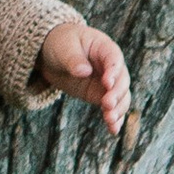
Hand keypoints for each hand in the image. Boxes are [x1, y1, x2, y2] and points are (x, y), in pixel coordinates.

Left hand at [38, 16, 130, 132]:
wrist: (51, 53)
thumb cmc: (60, 43)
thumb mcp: (63, 47)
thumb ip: (73, 59)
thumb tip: (84, 71)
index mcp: (104, 47)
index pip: (114, 59)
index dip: (114, 71)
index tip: (106, 83)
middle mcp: (110, 66)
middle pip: (122, 80)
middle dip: (117, 94)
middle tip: (107, 104)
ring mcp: (107, 83)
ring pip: (121, 96)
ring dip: (118, 109)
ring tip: (110, 120)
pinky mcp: (99, 95)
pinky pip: (112, 108)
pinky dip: (115, 119)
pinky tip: (113, 130)